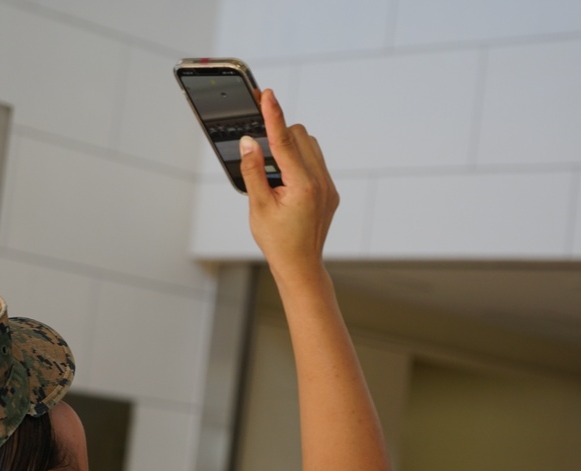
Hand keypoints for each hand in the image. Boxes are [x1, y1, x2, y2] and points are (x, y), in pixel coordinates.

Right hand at [239, 89, 338, 280]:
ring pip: (310, 145)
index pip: (283, 140)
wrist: (301, 266)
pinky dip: (300, 161)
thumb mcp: (258, 207)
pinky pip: (317, 161)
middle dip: (279, 136)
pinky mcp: (331, 191)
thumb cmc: (276, 240)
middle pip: (299, 136)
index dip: (272, 114)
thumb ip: (253, 171)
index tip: (266, 94)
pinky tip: (287, 182)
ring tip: (276, 174)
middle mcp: (320, 182)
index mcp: (302, 186)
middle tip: (262, 156)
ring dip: (291, 147)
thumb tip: (248, 142)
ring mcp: (329, 186)